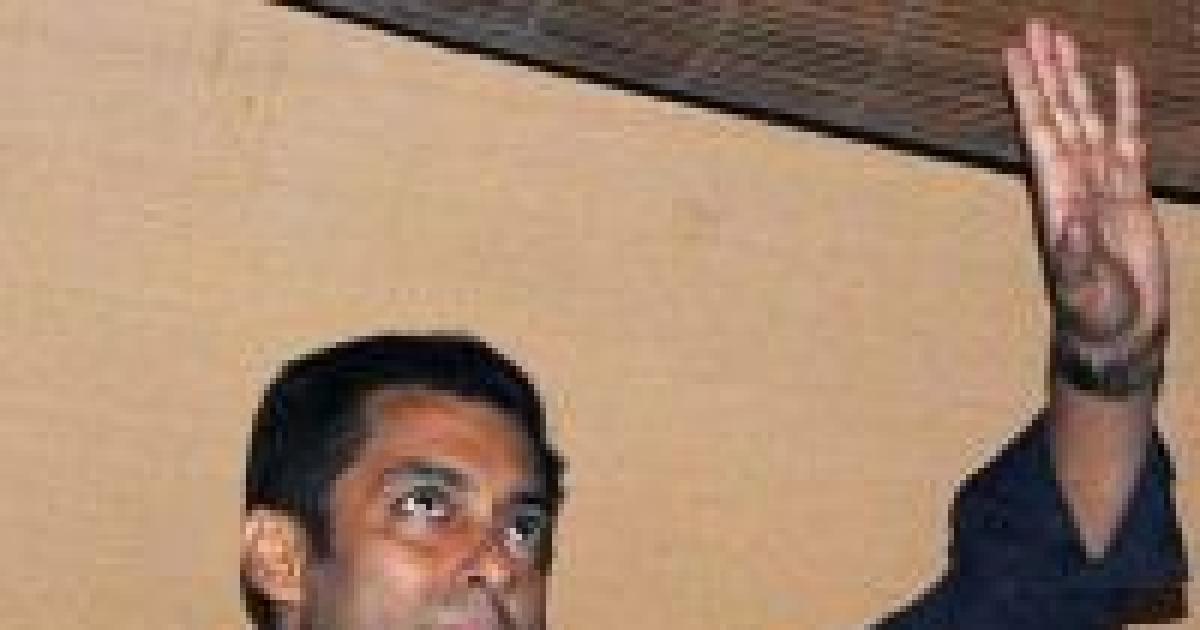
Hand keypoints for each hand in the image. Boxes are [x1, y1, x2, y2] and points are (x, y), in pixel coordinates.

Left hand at [1003, 20, 1168, 396]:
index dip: (1028, 91)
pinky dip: (1124, 105)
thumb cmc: (1094, 313)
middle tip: (1036, 26)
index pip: (1039, 129)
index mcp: (1057, 195)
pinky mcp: (1130, 191)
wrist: (1119, 330)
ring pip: (1087, 116)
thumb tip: (1071, 219)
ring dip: (1075, 79)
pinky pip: (1127, 136)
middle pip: (1058, 111)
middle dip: (1047, 69)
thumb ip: (1076, 254)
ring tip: (1064, 39)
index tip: (1014, 53)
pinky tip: (1119, 74)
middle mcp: (1073, 180)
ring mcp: (1101, 183)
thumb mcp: (1082, 286)